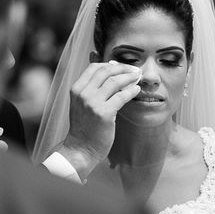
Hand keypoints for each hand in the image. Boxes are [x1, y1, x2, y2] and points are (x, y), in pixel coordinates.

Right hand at [58, 61, 140, 178]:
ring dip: (130, 77)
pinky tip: (137, 90)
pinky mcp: (104, 114)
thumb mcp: (82, 103)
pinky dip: (131, 91)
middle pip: (105, 71)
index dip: (110, 64)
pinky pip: (122, 96)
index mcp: (76, 89)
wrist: (81, 148)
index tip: (122, 67)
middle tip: (135, 69)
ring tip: (138, 77)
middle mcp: (83, 94)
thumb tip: (111, 70)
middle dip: (123, 68)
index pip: (94, 67)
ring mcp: (92, 103)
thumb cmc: (84, 126)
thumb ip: (92, 88)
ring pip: (115, 81)